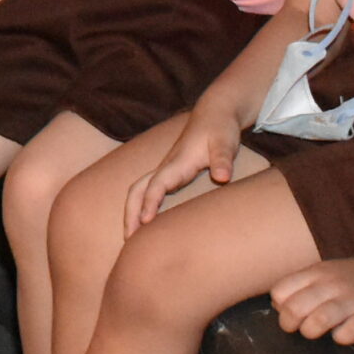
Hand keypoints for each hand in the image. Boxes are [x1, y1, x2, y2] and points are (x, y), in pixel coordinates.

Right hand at [128, 102, 245, 229]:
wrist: (214, 114)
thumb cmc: (220, 129)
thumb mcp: (225, 142)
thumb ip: (223, 159)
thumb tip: (222, 177)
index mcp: (178, 163)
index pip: (157, 184)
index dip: (150, 202)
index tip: (145, 221)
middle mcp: (167, 168)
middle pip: (137, 189)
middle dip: (130, 212)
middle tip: (129, 239)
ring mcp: (167, 171)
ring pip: (139, 191)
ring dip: (132, 212)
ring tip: (132, 237)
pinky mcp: (171, 175)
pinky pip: (149, 192)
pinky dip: (141, 207)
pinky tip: (147, 225)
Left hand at [270, 256, 353, 343]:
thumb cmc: (353, 279)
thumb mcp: (324, 273)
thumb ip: (300, 285)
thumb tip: (276, 305)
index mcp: (316, 272)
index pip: (280, 290)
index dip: (280, 306)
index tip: (288, 311)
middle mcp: (331, 285)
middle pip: (294, 308)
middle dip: (289, 323)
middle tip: (297, 327)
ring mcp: (351, 301)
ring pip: (316, 322)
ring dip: (310, 331)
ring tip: (316, 331)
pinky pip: (346, 335)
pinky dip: (340, 337)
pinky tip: (343, 333)